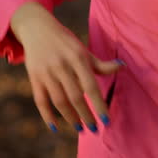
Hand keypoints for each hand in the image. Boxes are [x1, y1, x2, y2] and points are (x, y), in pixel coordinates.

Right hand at [10, 2, 121, 133]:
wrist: (37, 28)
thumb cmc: (65, 42)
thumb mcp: (83, 50)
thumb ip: (100, 64)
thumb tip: (123, 67)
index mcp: (77, 58)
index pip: (91, 86)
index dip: (99, 104)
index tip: (106, 120)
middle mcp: (62, 66)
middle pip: (75, 96)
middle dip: (85, 115)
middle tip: (93, 129)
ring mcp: (46, 73)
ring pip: (59, 101)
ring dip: (70, 118)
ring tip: (79, 128)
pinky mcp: (34, 78)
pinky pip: (40, 101)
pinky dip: (47, 116)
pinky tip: (55, 127)